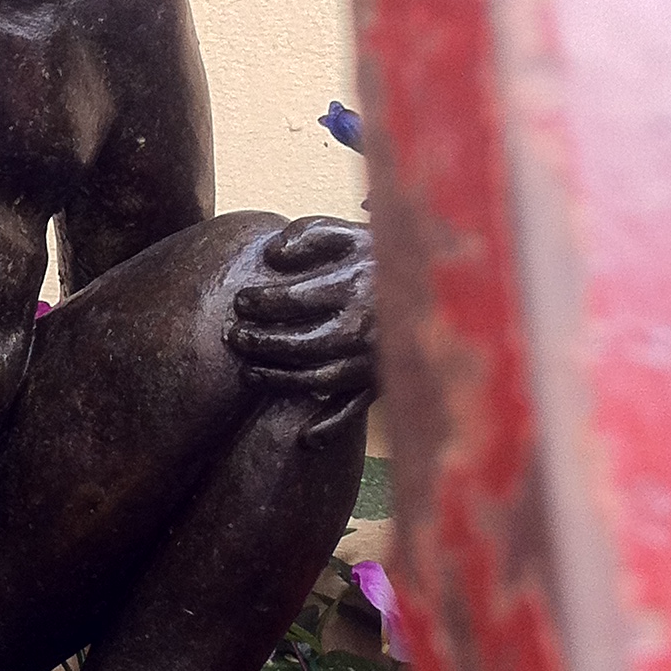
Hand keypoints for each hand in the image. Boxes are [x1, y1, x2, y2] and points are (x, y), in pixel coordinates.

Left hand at [224, 215, 376, 442]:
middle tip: (235, 338)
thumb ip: (310, 235)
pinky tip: (306, 438)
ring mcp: (374, 358)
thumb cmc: (380, 254)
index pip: (295, 300)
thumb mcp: (347, 232)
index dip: (262, 302)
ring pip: (320, 379)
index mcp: (355, 288)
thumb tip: (273, 253)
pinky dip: (332, 426)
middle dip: (263, 343)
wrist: (436, 280)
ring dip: (280, 380)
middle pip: (302, 344)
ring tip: (249, 373)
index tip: (241, 302)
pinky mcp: (384, 380)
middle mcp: (364, 328)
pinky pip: (357, 408)